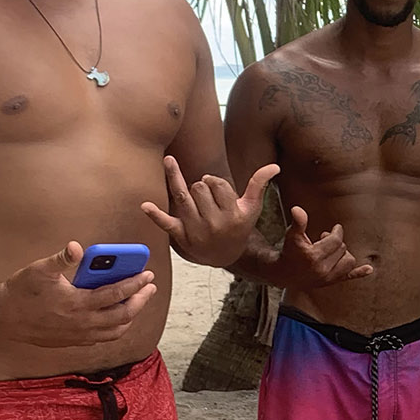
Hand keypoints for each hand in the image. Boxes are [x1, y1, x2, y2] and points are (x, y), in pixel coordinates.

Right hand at [0, 242, 157, 348]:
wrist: (0, 316)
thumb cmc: (20, 290)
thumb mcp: (40, 269)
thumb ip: (61, 258)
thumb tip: (76, 247)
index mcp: (77, 304)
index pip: (116, 295)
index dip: (135, 284)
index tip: (147, 275)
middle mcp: (81, 324)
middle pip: (123, 316)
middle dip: (141, 300)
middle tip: (149, 287)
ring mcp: (77, 336)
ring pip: (115, 331)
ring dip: (130, 316)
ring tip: (137, 301)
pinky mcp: (71, 342)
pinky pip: (102, 338)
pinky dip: (115, 327)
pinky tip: (116, 316)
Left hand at [143, 158, 278, 267]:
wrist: (224, 256)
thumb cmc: (239, 226)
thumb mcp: (251, 208)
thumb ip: (259, 184)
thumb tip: (275, 166)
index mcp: (233, 216)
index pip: (217, 184)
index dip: (213, 182)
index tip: (215, 189)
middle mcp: (215, 224)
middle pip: (198, 188)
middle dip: (199, 186)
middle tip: (204, 196)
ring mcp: (196, 231)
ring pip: (183, 196)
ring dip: (176, 179)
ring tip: (170, 163)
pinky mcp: (181, 236)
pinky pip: (166, 223)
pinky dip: (155, 214)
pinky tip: (144, 205)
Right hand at [279, 206, 373, 287]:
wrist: (284, 274)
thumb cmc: (289, 252)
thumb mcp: (292, 235)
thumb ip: (298, 222)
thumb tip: (297, 209)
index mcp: (313, 256)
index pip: (335, 240)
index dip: (337, 232)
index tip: (335, 228)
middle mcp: (322, 269)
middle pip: (342, 249)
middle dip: (336, 242)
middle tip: (326, 239)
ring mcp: (328, 278)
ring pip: (348, 262)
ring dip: (344, 253)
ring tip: (333, 250)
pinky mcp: (330, 282)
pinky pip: (348, 278)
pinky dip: (360, 273)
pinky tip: (369, 269)